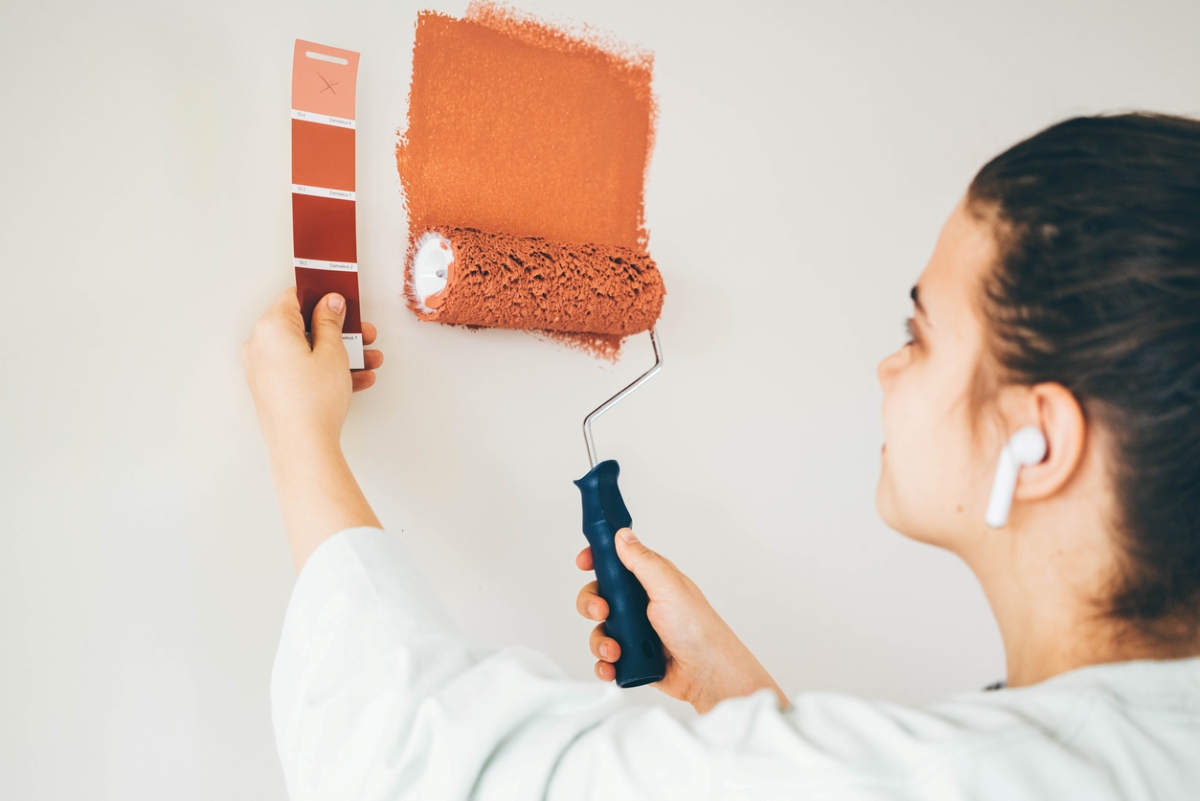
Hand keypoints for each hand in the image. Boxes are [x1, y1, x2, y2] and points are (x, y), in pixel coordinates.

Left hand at [242, 288, 382, 452]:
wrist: (303, 446)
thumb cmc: (312, 401)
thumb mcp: (332, 351)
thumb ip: (330, 322)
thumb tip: (329, 305)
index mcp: (271, 327)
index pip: (294, 297)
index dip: (322, 297)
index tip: (341, 300)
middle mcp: (260, 346)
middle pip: (302, 326)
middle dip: (337, 330)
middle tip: (361, 333)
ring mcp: (264, 370)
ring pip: (305, 351)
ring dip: (337, 353)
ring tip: (366, 359)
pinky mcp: (272, 390)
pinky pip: (301, 370)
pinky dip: (324, 371)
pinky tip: (354, 378)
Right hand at [576, 529, 787, 712]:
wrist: (708, 673)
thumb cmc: (697, 627)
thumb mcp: (668, 586)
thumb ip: (641, 561)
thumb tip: (622, 535)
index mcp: (649, 581)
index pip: (616, 563)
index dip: (597, 560)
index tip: (584, 562)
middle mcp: (640, 604)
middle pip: (599, 596)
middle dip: (592, 604)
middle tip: (602, 611)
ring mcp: (636, 632)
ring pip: (600, 630)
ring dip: (600, 641)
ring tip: (615, 650)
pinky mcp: (633, 657)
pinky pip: (606, 659)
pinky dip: (604, 664)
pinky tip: (613, 666)